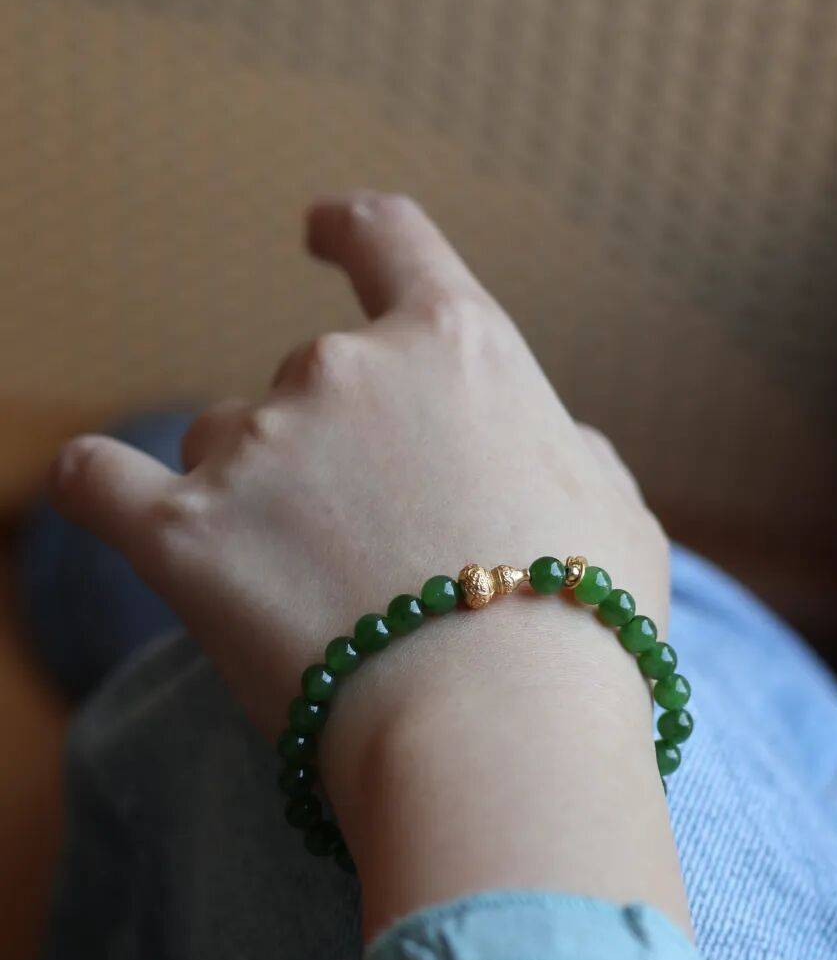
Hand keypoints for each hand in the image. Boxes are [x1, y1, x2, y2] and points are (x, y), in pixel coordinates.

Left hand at [52, 193, 686, 933]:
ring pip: (219, 441)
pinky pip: (95, 480)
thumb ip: (573, 454)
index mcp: (456, 349)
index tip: (320, 232)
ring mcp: (258, 445)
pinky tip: (104, 502)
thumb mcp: (618, 515)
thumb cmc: (581, 628)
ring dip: (247, 493)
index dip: (351, 231)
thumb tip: (556, 443)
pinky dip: (95, 486)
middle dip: (324, 447)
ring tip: (303, 595)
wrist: (498, 729)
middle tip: (368, 548)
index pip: (390, 240)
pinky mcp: (181, 532)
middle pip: (303, 379)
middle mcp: (345, 370)